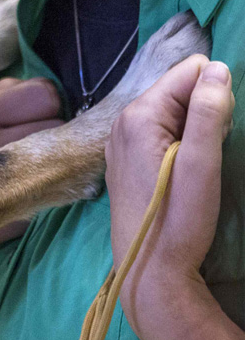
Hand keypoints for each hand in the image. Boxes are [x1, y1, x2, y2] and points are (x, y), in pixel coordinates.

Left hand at [105, 54, 234, 334]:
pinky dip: (178, 145)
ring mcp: (121, 141)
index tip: (218, 131)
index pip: (188, 72)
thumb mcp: (202, 164)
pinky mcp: (126, 160)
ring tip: (195, 168)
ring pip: (171, 113)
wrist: (149, 272)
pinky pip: (159, 133)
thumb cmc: (179, 219)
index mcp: (139, 113)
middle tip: (207, 155)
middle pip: (178, 91)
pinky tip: (181, 174)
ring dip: (193, 131)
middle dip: (203, 113)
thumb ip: (208, 112)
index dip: (213, 95)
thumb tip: (217, 68)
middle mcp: (124, 120)